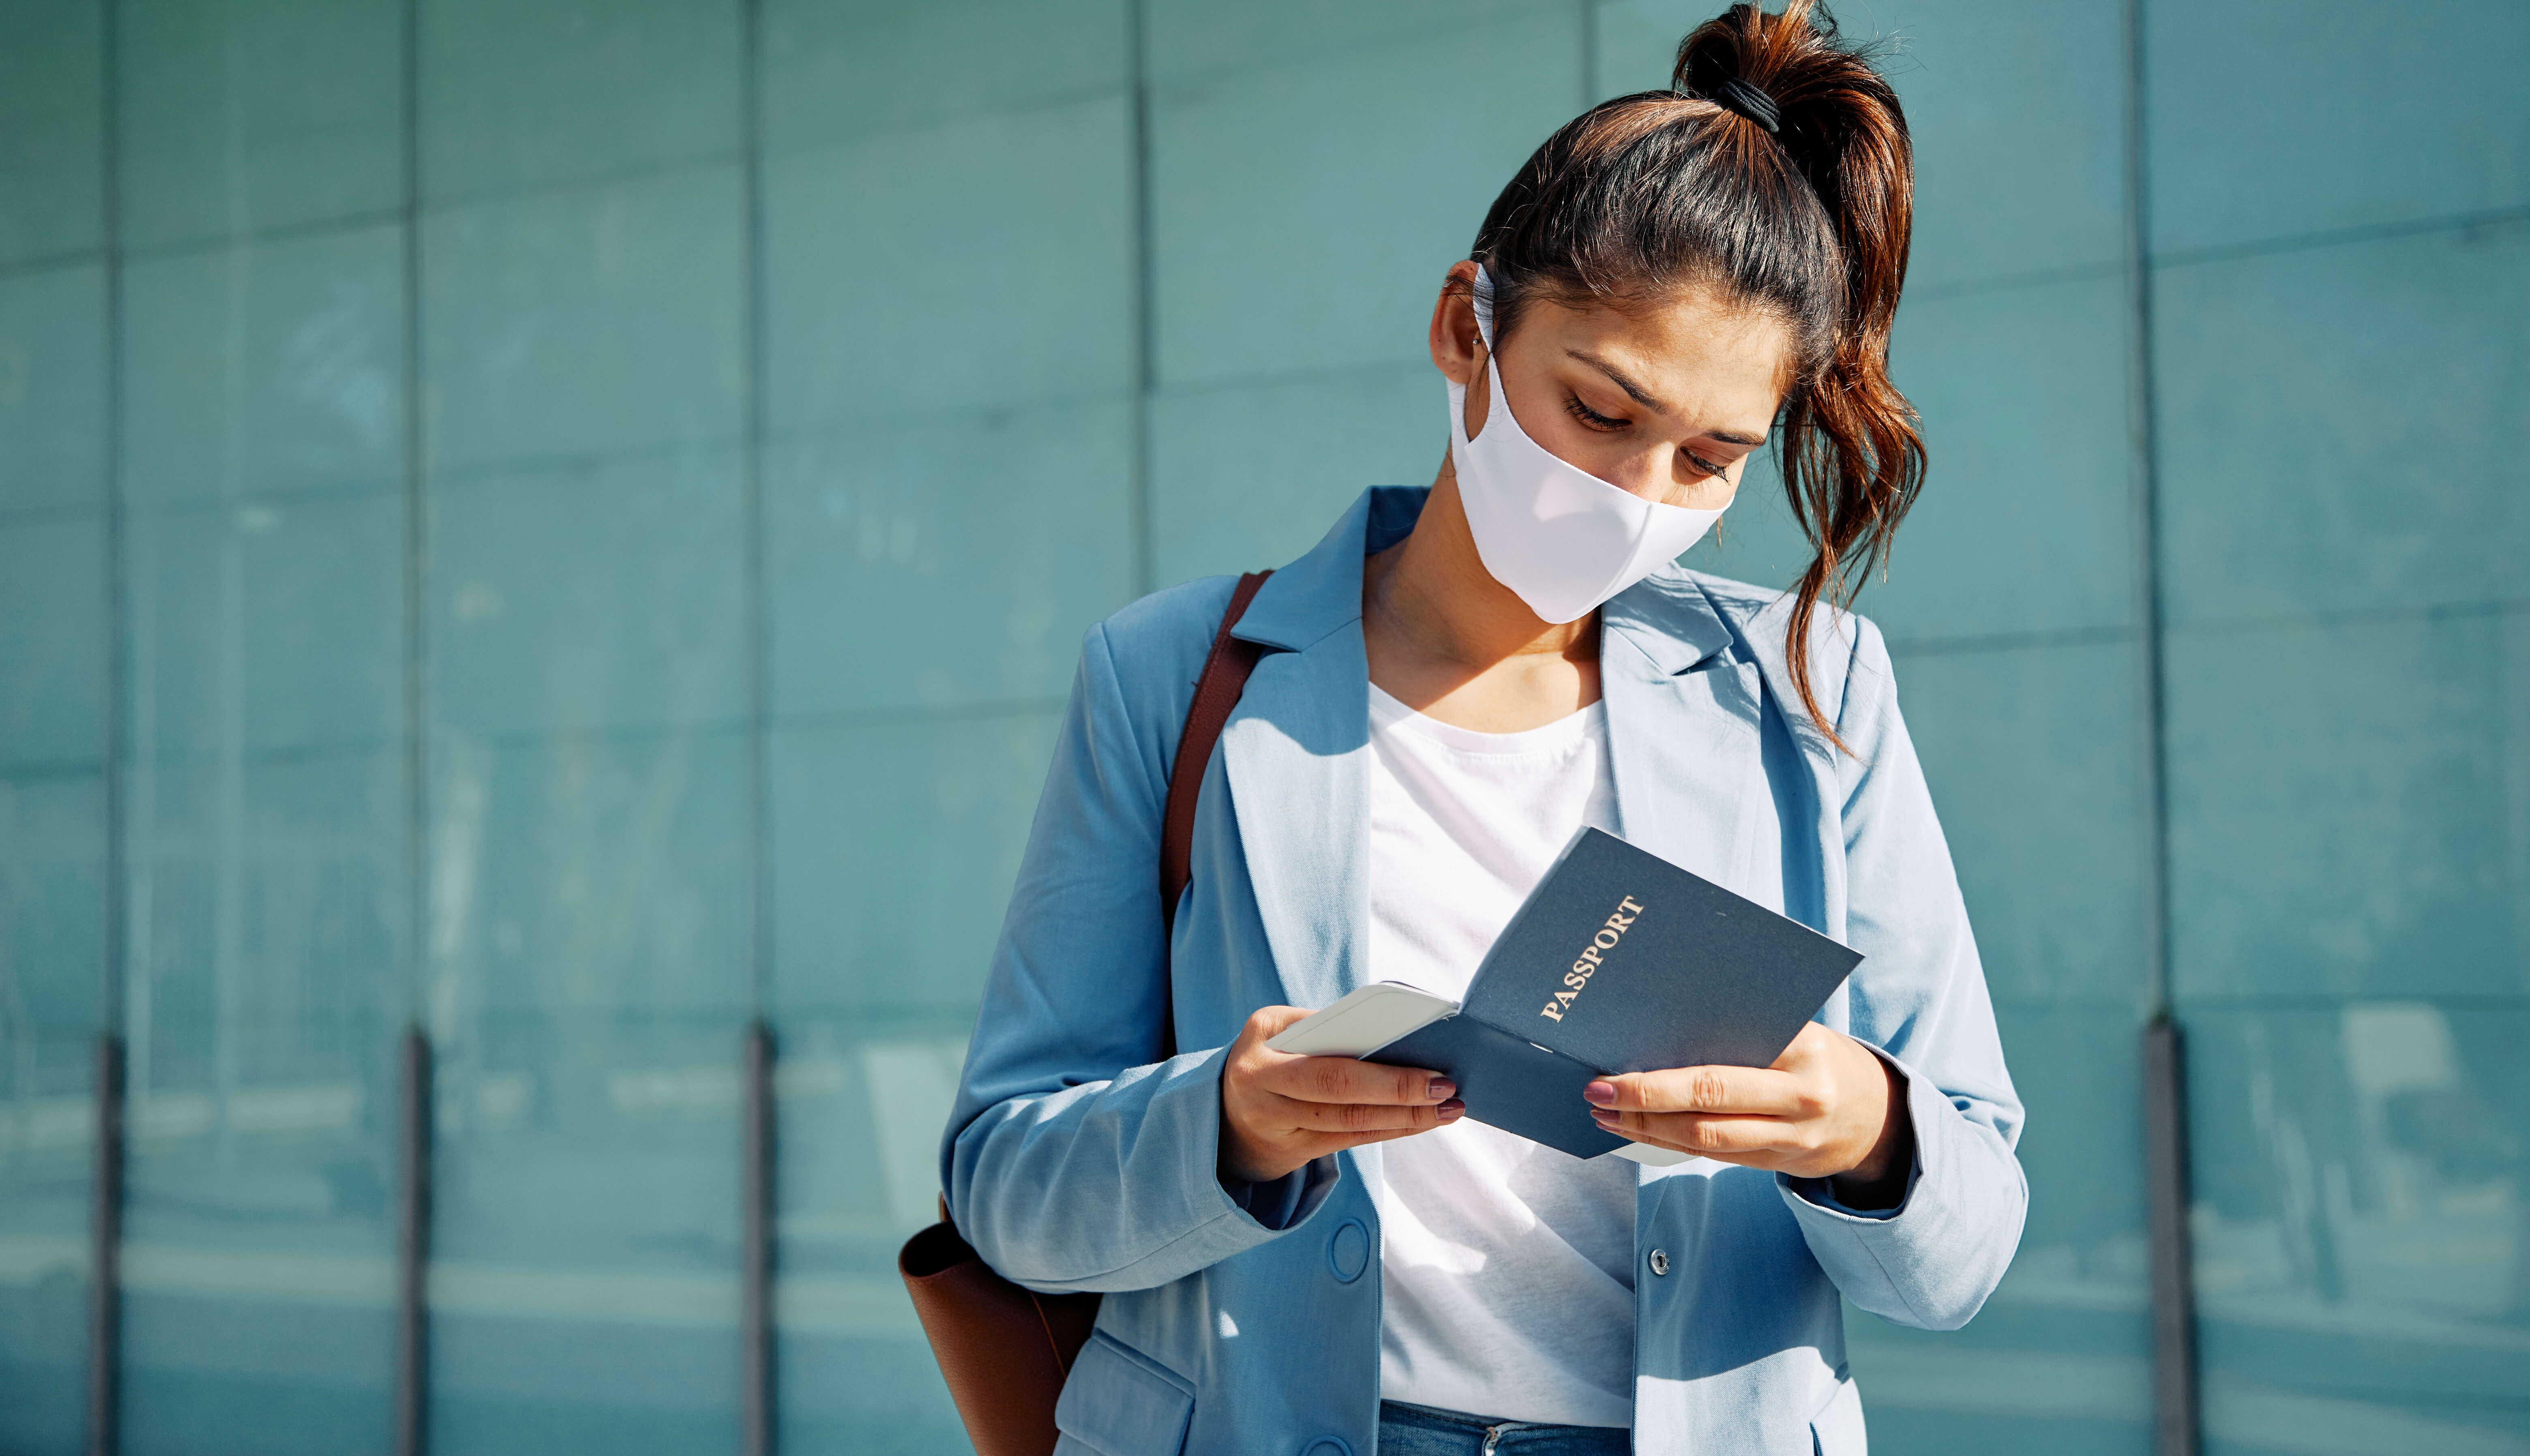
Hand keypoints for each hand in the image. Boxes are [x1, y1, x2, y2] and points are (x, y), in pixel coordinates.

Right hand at [1218, 1005, 1465, 1183]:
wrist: (1219, 1112)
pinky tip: (1422, 1120)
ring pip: (1354, 1128)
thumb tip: (1382, 1030)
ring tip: (1449, 1109)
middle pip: (1346, 1103)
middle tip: (1448, 1090)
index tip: (1428, 1066)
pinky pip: (1352, 1141)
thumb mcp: (1271, 1028)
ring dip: (1407, 1120)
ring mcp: (1282, 1131)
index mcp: (1260, 1062)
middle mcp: (1268, 1100)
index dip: (1383, 1075)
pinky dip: (1390, 1130)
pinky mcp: (1297, 1152)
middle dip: (1403, 1097)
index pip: (1330, 1070)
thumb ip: (1317, 1024)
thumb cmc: (1261, 1054)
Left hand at [1583, 1022, 1914, 1208]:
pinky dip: (1668, 1142)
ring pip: (1706, 1137)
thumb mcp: (1796, 1029)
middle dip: (1646, 1097)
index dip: (1670, 1062)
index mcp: (1801, 1047)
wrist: (1876, 1114)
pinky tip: (1634, 1130)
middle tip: (1597, 1089)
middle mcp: (1799, 1095)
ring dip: (1647, 1127)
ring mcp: (1790, 1136)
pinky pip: (1713, 1155)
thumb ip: (1744, 1027)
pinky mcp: (1777, 1162)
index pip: (1727, 1053)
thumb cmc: (1816, 1057)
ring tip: (1603, 1113)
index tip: (1619, 1051)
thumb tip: (1660, 1021)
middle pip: (1710, 1100)